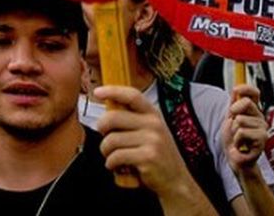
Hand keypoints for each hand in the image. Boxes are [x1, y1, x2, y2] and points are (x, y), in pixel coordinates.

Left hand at [95, 85, 200, 200]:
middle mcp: (154, 124)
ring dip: (106, 151)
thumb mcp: (150, 132)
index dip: (113, 91)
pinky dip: (111, 163)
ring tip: (113, 156)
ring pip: (111, 140)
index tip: (97, 92)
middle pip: (112, 118)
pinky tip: (117, 166)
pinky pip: (116, 156)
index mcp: (153, 115)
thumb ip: (132, 119)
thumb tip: (106, 107)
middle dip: (101, 129)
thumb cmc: (156, 155)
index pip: (132, 95)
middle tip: (104, 138)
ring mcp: (152, 140)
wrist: (176, 181)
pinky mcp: (148, 157)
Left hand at [222, 84, 267, 171]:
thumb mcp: (230, 117)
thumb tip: (236, 88)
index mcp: (252, 111)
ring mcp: (263, 128)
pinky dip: (236, 139)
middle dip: (233, 113)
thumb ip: (233, 103)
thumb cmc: (233, 139)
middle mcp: (260, 117)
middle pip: (245, 102)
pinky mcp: (262, 139)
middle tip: (235, 125)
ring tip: (238, 138)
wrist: (235, 157)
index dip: (246, 88)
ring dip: (234, 130)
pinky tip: (241, 144)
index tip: (236, 89)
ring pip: (240, 119)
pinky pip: (242, 132)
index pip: (254, 93)